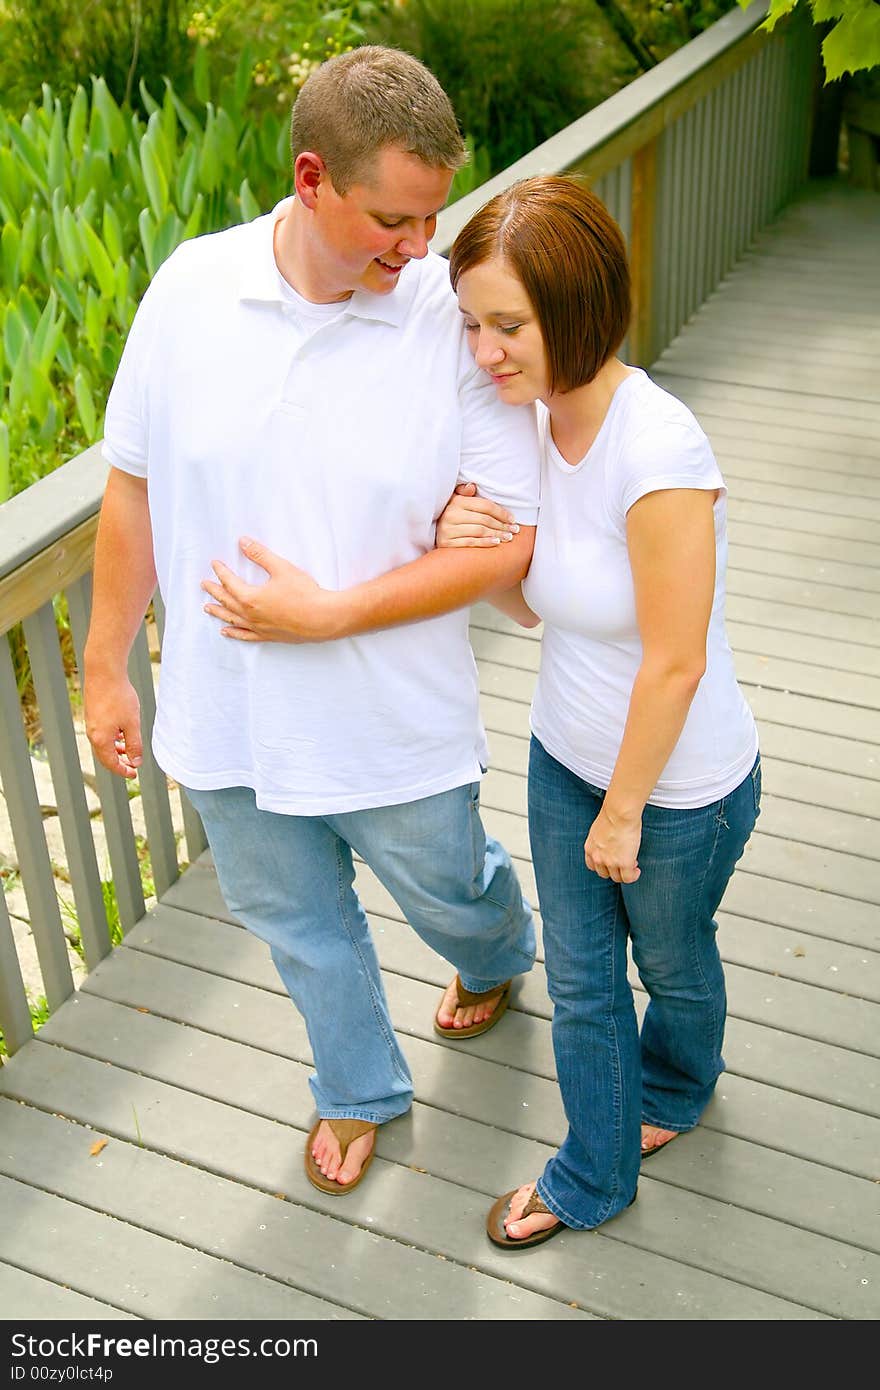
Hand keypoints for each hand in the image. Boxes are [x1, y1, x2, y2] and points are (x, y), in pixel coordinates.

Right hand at [84, 674, 142, 778]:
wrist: (104, 673)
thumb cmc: (119, 697)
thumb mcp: (132, 724)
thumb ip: (134, 745)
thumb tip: (136, 762)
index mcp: (101, 740)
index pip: (111, 763)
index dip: (123, 770)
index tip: (134, 774)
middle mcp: (92, 733)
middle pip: (105, 756)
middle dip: (119, 762)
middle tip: (132, 765)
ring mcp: (91, 723)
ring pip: (103, 744)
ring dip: (116, 749)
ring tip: (128, 749)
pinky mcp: (92, 714)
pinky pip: (101, 733)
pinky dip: (112, 738)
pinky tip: (121, 732)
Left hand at [201, 537, 341, 642]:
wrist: (322, 618)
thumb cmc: (304, 594)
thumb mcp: (282, 568)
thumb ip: (260, 555)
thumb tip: (243, 542)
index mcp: (250, 598)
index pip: (230, 583)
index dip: (221, 572)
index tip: (215, 564)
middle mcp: (251, 615)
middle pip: (227, 601)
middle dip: (214, 591)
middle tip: (204, 584)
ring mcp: (259, 628)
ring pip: (232, 620)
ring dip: (219, 612)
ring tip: (207, 608)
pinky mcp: (269, 636)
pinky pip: (246, 636)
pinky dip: (234, 633)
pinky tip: (226, 632)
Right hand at [436, 481, 519, 547]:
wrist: (432, 532)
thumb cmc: (451, 516)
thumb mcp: (456, 501)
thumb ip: (465, 493)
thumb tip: (472, 486)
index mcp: (456, 502)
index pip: (485, 506)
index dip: (501, 512)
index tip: (512, 519)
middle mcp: (451, 515)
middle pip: (484, 519)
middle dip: (502, 525)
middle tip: (514, 530)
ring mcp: (447, 530)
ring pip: (479, 531)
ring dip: (497, 534)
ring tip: (508, 537)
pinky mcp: (446, 543)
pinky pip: (470, 543)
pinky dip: (485, 543)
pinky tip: (496, 543)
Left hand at [584, 806, 641, 883]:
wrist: (619, 813)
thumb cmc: (612, 814)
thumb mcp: (599, 829)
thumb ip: (601, 839)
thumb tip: (610, 841)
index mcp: (590, 848)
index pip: (592, 865)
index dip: (602, 865)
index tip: (610, 861)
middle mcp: (597, 857)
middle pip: (604, 873)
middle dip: (613, 869)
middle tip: (623, 861)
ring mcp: (610, 862)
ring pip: (617, 877)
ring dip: (625, 873)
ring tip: (633, 865)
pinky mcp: (624, 863)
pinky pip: (628, 878)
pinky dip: (633, 876)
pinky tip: (637, 870)